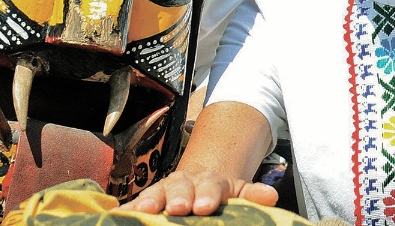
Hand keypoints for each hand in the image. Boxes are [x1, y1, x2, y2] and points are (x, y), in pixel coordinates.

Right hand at [117, 169, 276, 215]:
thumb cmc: (219, 193)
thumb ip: (253, 194)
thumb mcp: (239, 191)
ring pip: (158, 192)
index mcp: (211, 182)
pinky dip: (130, 208)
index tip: (205, 207)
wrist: (200, 180)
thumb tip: (271, 196)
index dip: (208, 195)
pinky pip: (138, 203)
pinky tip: (122, 213)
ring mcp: (166, 190)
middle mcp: (186, 183)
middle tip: (179, 208)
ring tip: (145, 210)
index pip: (211, 187)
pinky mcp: (150, 199)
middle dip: (179, 197)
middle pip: (182, 187)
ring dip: (151, 201)